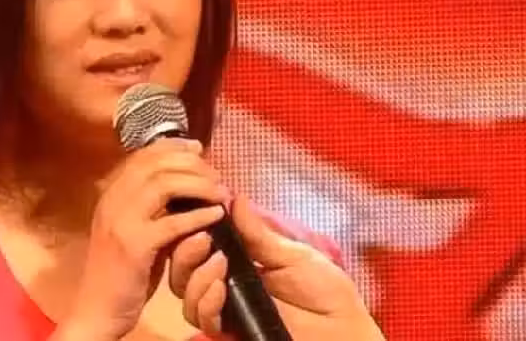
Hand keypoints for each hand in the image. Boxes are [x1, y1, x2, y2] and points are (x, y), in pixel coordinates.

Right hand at [56, 139, 229, 340]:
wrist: (96, 310)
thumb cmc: (119, 273)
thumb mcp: (133, 231)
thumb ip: (153, 208)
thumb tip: (186, 185)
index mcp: (112, 194)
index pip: (143, 155)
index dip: (173, 146)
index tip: (198, 147)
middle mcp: (112, 200)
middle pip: (156, 164)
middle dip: (191, 163)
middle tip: (216, 174)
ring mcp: (121, 222)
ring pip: (163, 185)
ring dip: (198, 184)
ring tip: (220, 192)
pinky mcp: (133, 246)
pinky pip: (171, 223)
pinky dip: (198, 216)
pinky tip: (216, 216)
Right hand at [169, 195, 384, 340]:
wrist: (343, 329)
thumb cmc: (323, 290)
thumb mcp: (290, 253)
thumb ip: (257, 233)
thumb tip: (235, 198)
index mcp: (237, 261)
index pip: (199, 244)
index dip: (190, 228)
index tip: (199, 209)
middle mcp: (224, 283)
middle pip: (182, 268)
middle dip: (184, 250)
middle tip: (203, 237)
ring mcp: (226, 308)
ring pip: (184, 293)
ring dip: (195, 275)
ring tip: (219, 261)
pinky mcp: (231, 331)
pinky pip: (203, 320)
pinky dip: (206, 302)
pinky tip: (221, 288)